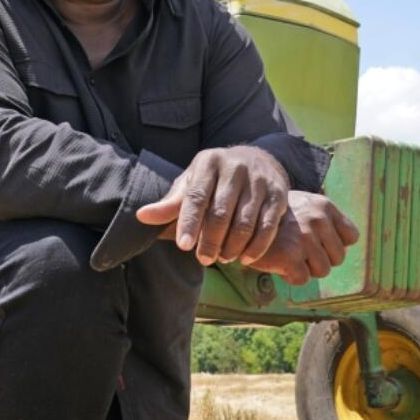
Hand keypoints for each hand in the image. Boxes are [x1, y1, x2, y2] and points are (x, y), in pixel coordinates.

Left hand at [135, 146, 289, 265]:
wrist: (256, 159)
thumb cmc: (214, 179)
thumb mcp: (190, 184)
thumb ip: (170, 204)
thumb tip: (140, 217)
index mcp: (208, 162)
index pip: (197, 196)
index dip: (189, 222)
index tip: (184, 246)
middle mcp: (235, 167)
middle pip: (221, 212)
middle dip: (211, 241)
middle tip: (204, 259)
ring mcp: (259, 180)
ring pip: (245, 221)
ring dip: (233, 246)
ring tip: (223, 258)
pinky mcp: (279, 193)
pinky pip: (268, 226)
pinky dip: (256, 246)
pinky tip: (245, 257)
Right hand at [244, 191, 359, 284]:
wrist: (238, 222)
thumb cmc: (273, 219)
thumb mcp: (303, 206)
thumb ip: (325, 221)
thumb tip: (344, 247)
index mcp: (324, 206)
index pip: (351, 236)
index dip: (335, 244)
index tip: (317, 242)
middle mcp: (317, 220)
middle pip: (338, 258)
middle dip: (319, 259)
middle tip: (297, 249)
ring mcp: (304, 238)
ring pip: (322, 270)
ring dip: (305, 269)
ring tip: (288, 255)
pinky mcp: (290, 256)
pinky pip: (303, 279)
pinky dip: (290, 276)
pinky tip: (278, 263)